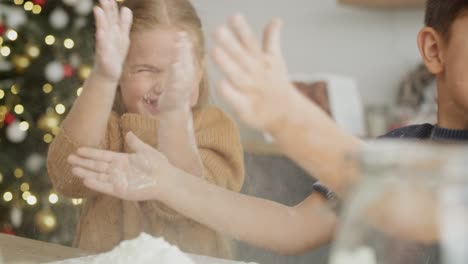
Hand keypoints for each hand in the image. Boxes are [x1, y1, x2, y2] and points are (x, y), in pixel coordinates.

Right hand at [67, 132, 173, 200]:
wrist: (166, 179)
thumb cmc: (158, 164)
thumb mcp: (146, 151)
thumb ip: (135, 143)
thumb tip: (129, 133)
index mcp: (122, 160)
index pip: (103, 156)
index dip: (91, 153)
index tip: (79, 149)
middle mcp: (118, 170)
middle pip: (97, 166)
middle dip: (83, 162)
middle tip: (69, 158)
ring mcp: (118, 181)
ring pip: (98, 176)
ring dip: (86, 172)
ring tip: (73, 169)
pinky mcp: (120, 190)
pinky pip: (105, 186)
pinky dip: (95, 183)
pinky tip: (85, 179)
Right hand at [93, 0, 132, 82]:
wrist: (108, 74)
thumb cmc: (115, 54)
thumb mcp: (122, 37)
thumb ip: (124, 23)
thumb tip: (126, 8)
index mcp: (112, 32)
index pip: (112, 16)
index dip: (112, 6)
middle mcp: (107, 37)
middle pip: (107, 21)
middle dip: (106, 9)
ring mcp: (104, 46)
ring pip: (103, 31)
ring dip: (101, 21)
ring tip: (98, 9)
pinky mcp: (103, 56)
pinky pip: (102, 47)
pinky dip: (102, 40)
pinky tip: (101, 32)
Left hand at [158, 32, 196, 111]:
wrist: (175, 111)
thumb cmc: (176, 91)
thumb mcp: (180, 75)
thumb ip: (182, 61)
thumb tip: (183, 44)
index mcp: (187, 73)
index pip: (187, 56)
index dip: (186, 44)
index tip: (183, 32)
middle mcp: (186, 78)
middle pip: (186, 59)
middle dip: (184, 46)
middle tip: (182, 33)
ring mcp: (181, 85)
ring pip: (182, 68)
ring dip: (181, 56)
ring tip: (178, 45)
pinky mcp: (175, 93)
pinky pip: (176, 81)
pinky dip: (177, 73)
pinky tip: (175, 64)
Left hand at [212, 14, 295, 132]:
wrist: (286, 115)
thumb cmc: (275, 84)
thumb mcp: (276, 60)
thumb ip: (272, 39)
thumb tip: (276, 19)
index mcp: (263, 62)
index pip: (251, 43)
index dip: (242, 30)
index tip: (234, 16)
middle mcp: (257, 75)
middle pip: (243, 57)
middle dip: (231, 44)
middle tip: (218, 30)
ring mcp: (252, 92)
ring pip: (238, 76)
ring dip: (227, 64)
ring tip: (214, 50)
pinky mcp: (247, 110)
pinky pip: (237, 101)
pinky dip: (230, 93)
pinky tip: (220, 84)